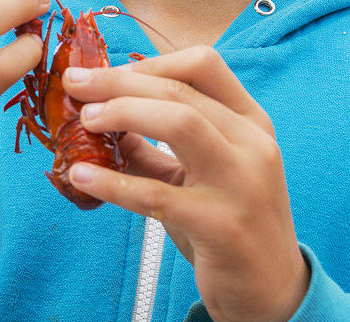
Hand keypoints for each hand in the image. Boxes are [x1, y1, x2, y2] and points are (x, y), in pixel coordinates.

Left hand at [62, 46, 310, 321]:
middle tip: (77, 86)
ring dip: (123, 113)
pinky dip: (113, 181)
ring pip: (179, 122)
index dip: (151, 62)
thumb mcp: (202, 169)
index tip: (110, 72)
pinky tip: (81, 176)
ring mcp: (242, 182)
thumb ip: (157, 141)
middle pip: (180, 90)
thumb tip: (101, 112)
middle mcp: (253, 143)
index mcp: (250, 121)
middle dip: (119, 83)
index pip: (203, 64)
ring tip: (86, 121)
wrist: (272, 288)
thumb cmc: (229, 218)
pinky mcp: (221, 225)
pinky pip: (156, 194)